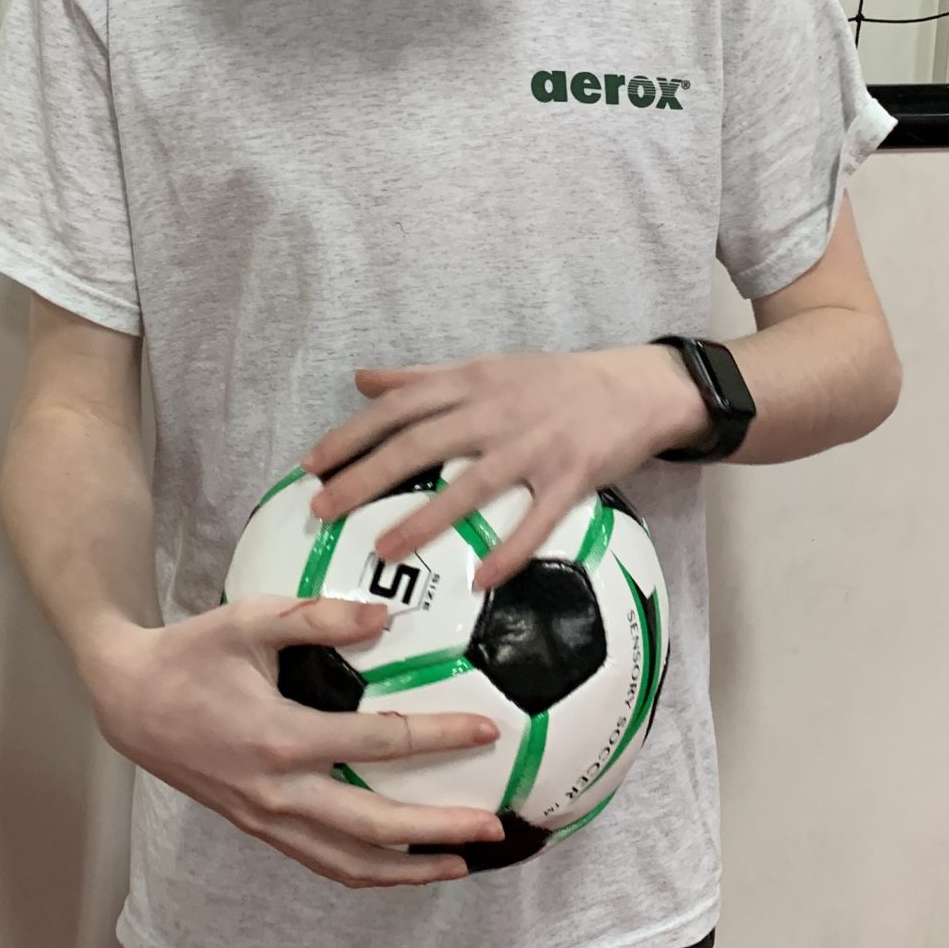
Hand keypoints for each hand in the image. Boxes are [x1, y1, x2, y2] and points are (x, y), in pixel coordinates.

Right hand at [82, 599, 503, 885]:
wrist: (129, 701)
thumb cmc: (192, 653)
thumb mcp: (248, 617)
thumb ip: (316, 616)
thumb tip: (383, 616)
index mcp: (280, 738)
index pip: (378, 745)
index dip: (438, 738)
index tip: (487, 733)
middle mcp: (277, 792)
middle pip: (372, 828)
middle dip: (438, 830)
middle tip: (493, 825)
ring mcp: (266, 819)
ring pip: (346, 864)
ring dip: (407, 871)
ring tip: (460, 863)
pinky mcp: (258, 827)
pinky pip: (320, 861)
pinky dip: (367, 871)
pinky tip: (401, 865)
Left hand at [305, 346, 706, 590]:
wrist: (636, 387)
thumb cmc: (553, 381)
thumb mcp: (486, 368)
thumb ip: (422, 377)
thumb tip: (362, 380)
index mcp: (473, 382)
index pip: (399, 406)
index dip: (352, 434)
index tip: (312, 464)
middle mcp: (497, 410)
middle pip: (421, 442)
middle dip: (367, 476)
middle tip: (323, 509)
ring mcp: (535, 445)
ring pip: (471, 483)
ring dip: (425, 518)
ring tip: (383, 549)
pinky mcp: (572, 476)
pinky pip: (536, 519)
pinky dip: (509, 549)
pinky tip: (481, 580)